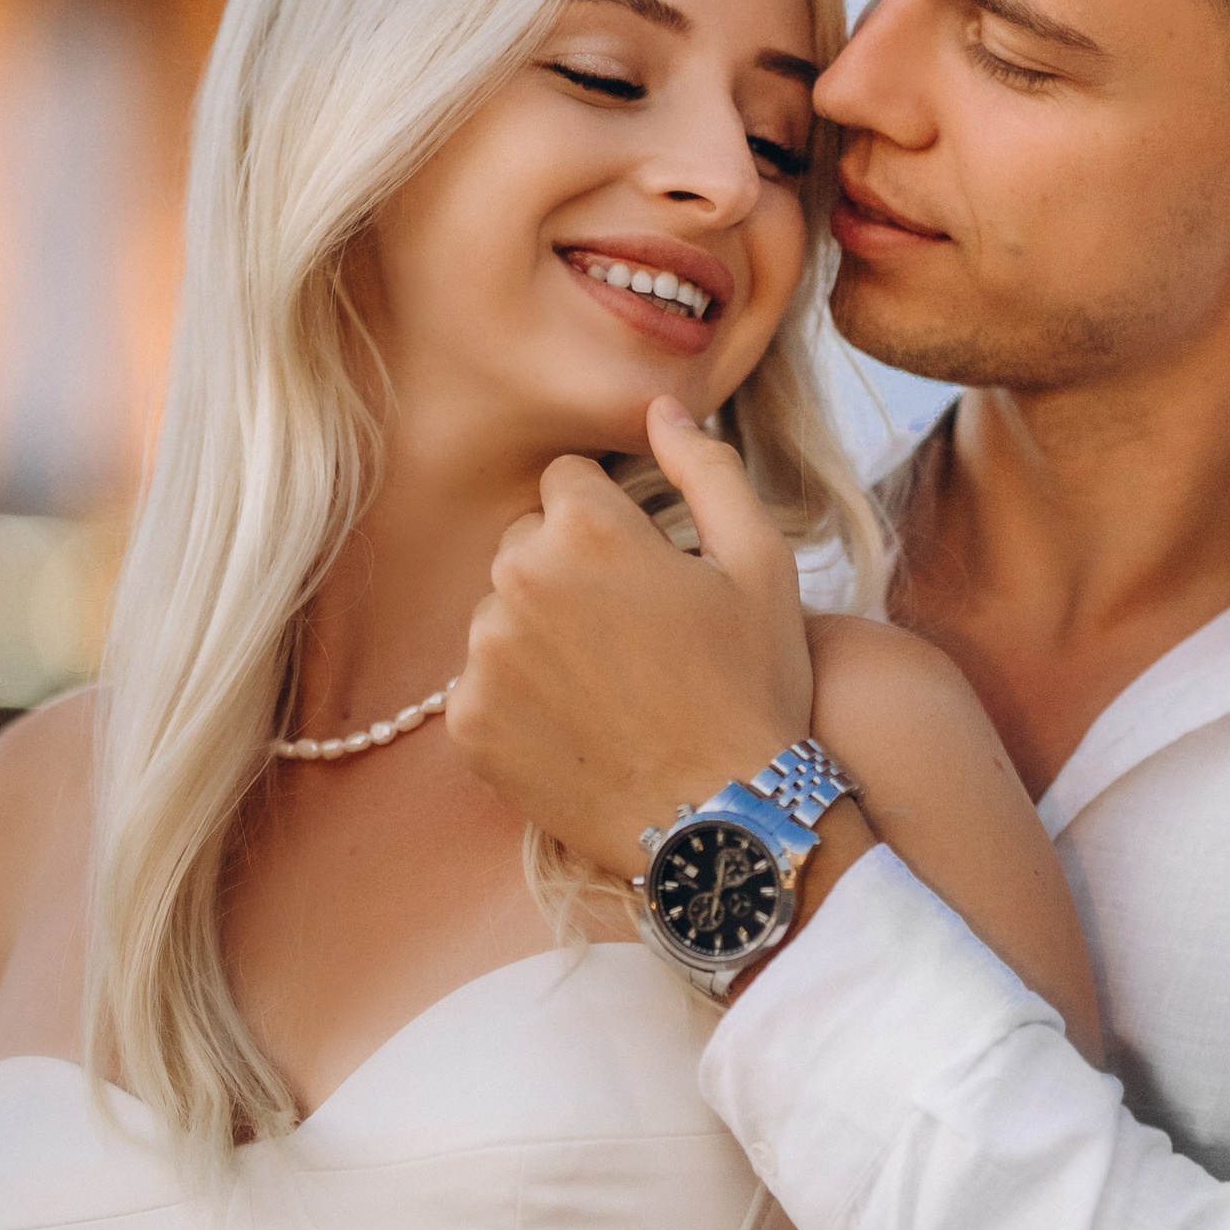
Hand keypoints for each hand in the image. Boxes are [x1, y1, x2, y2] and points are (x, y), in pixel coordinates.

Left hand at [448, 398, 813, 878]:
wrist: (728, 823)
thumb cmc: (755, 689)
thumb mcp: (762, 563)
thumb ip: (706, 468)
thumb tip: (662, 406)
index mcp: (586, 527)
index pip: (568, 482)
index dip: (615, 523)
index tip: (649, 574)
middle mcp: (519, 579)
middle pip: (526, 543)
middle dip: (569, 572)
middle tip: (634, 638)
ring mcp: (483, 656)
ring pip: (501, 615)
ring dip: (542, 637)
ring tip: (611, 690)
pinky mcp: (467, 724)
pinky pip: (482, 686)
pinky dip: (520, 703)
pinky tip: (580, 731)